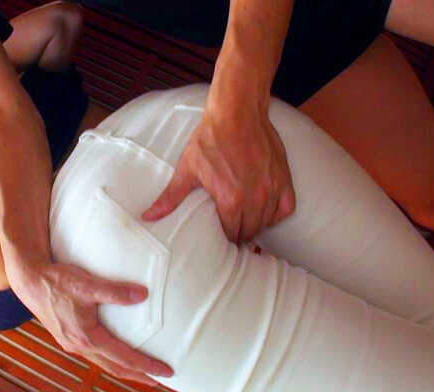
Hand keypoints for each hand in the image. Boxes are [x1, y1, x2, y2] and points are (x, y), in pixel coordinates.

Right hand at [18, 260, 173, 385]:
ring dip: (124, 370)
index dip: (147, 366)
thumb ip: (115, 291)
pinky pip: (94, 355)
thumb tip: (143, 295)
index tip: (166, 372)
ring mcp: (72, 344)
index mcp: (87, 337)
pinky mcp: (68, 338)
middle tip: (160, 381)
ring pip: (104, 363)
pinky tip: (115, 354)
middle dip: (139, 376)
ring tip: (141, 372)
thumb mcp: (87, 284)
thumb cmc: (56, 281)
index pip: (124, 358)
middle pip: (115, 368)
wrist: (29, 281)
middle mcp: (79, 346)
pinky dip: (110, 360)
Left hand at [142, 105, 295, 242]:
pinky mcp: (284, 179)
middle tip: (230, 230)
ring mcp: (272, 189)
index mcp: (231, 200)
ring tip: (244, 221)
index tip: (218, 234)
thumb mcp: (187, 169)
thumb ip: (171, 198)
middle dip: (238, 234)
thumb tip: (148, 216)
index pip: (230, 234)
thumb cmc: (210, 138)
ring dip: (255, 225)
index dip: (223, 237)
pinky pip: (285, 208)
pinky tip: (264, 209)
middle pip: (249, 232)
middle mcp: (255, 198)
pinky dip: (276, 213)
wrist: (237, 112)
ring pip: (266, 223)